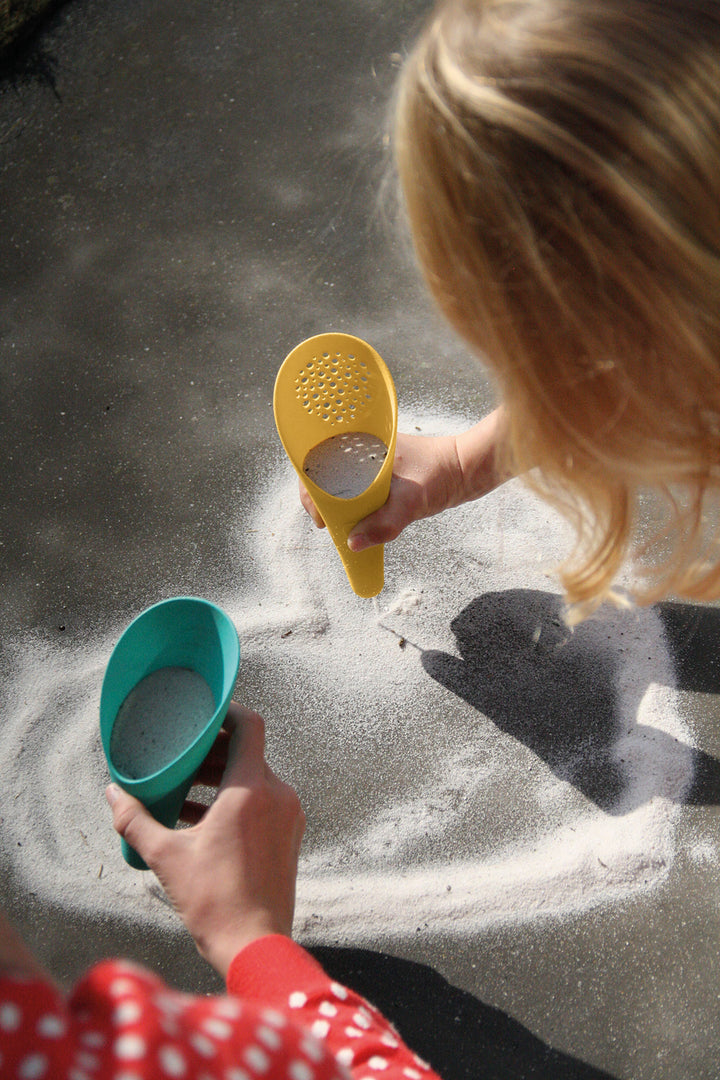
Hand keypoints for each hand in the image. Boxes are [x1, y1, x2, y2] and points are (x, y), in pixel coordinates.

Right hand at [106, 703, 305, 978]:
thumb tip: (112, 794)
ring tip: (185, 788)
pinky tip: (202, 819)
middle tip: (183, 757)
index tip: (202, 715)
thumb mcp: (166, 856)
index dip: (227, 712)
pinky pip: (264, 802)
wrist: (256, 945)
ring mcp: (288, 816)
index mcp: (252, 788)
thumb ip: (135, 819)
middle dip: (214, 751)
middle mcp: (278, 794)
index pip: (249, 725)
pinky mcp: (289, 836)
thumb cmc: (215, 901)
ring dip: (222, 778)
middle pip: (248, 753)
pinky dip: (237, 801)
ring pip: (255, 778)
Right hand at [299, 407, 507, 550]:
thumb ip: (383, 523)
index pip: (318, 462)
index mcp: (361, 442)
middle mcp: (361, 447)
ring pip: (341, 483)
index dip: (312, 491)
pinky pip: (356, 487)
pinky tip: (361, 518)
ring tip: (346, 525)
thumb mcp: (411, 502)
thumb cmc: (442, 474)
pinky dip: (355, 503)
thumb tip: (354, 543)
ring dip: (340, 505)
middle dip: (324, 502)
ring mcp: (369, 458)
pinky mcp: (379, 470)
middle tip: (331, 525)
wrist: (468, 469)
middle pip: (325, 475)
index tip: (321, 516)